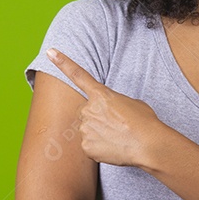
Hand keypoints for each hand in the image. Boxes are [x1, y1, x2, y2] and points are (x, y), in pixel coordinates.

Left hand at [46, 48, 164, 167]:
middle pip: (86, 111)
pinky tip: (113, 147)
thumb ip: (112, 103)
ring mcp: (86, 128)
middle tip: (115, 124)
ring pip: (87, 129)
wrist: (148, 144)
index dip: (62, 62)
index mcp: (101, 94)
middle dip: (97, 117)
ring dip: (99, 132)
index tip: (50, 52)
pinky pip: (89, 145)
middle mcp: (89, 109)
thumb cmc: (144, 122)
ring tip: (117, 136)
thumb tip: (106, 113)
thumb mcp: (131, 103)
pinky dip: (99, 146)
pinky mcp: (86, 146)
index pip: (78, 74)